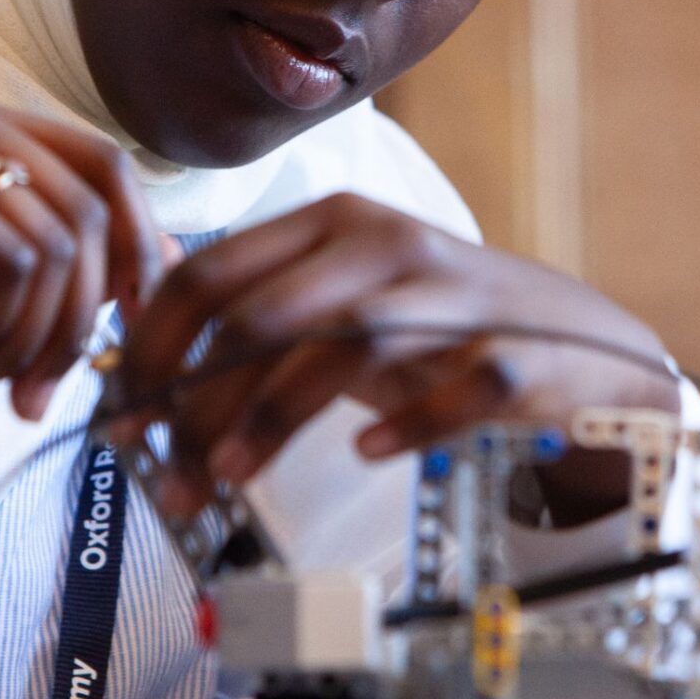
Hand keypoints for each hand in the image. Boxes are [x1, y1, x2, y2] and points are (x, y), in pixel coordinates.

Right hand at [0, 69, 164, 427]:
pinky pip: (9, 261)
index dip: (138, 239)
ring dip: (30, 341)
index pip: (98, 160)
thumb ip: (51, 261)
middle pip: (87, 208)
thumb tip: (162, 257)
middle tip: (35, 390)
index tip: (137, 316)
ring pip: (54, 244)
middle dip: (78, 320)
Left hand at [114, 193, 680, 524]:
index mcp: (332, 223)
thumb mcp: (343, 304)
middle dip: (192, 398)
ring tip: (225, 476)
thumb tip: (141, 368)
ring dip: (270, 416)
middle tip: (164, 471)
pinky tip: (367, 453)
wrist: (580, 344)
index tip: (119, 413)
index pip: (209, 271)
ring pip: (340, 346)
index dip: (149, 344)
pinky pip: (452, 388)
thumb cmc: (440, 330)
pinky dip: (406, 424)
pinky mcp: (511, 353)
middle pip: (262, 314)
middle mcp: (385, 245)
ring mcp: (452, 297)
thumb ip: (258, 320)